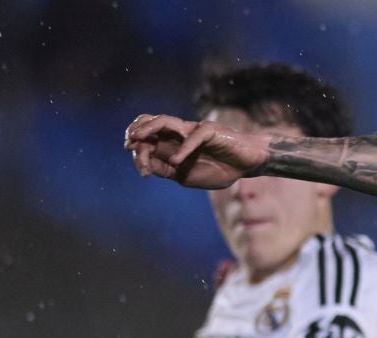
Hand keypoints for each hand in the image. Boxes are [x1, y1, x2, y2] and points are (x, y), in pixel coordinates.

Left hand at [125, 114, 267, 188]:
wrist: (246, 165)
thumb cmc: (219, 169)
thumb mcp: (185, 177)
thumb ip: (166, 171)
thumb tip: (147, 166)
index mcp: (171, 145)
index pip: (147, 141)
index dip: (139, 154)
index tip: (143, 172)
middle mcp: (178, 133)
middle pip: (149, 125)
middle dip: (136, 134)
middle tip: (130, 146)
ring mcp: (192, 129)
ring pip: (164, 121)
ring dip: (148, 130)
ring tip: (139, 140)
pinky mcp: (209, 130)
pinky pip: (192, 136)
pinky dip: (183, 149)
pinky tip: (176, 162)